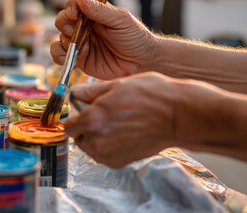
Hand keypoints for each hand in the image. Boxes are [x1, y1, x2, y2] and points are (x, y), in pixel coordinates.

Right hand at [51, 0, 157, 79]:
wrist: (141, 63)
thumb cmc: (135, 37)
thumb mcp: (120, 20)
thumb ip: (100, 10)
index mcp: (95, 11)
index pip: (76, 1)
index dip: (71, 4)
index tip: (74, 13)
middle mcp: (85, 25)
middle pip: (63, 17)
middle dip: (64, 23)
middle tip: (73, 31)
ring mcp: (81, 42)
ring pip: (60, 36)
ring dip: (64, 41)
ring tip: (78, 48)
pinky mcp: (79, 58)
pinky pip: (60, 54)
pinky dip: (58, 55)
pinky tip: (68, 59)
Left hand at [65, 72, 232, 167]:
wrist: (178, 116)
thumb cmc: (151, 96)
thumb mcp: (116, 84)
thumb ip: (90, 92)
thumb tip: (75, 93)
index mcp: (92, 121)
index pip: (67, 125)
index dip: (75, 115)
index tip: (84, 108)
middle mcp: (97, 142)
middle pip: (78, 137)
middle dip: (86, 125)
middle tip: (105, 112)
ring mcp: (109, 155)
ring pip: (91, 147)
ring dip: (97, 135)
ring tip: (117, 120)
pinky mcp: (121, 162)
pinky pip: (105, 154)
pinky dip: (109, 144)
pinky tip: (125, 130)